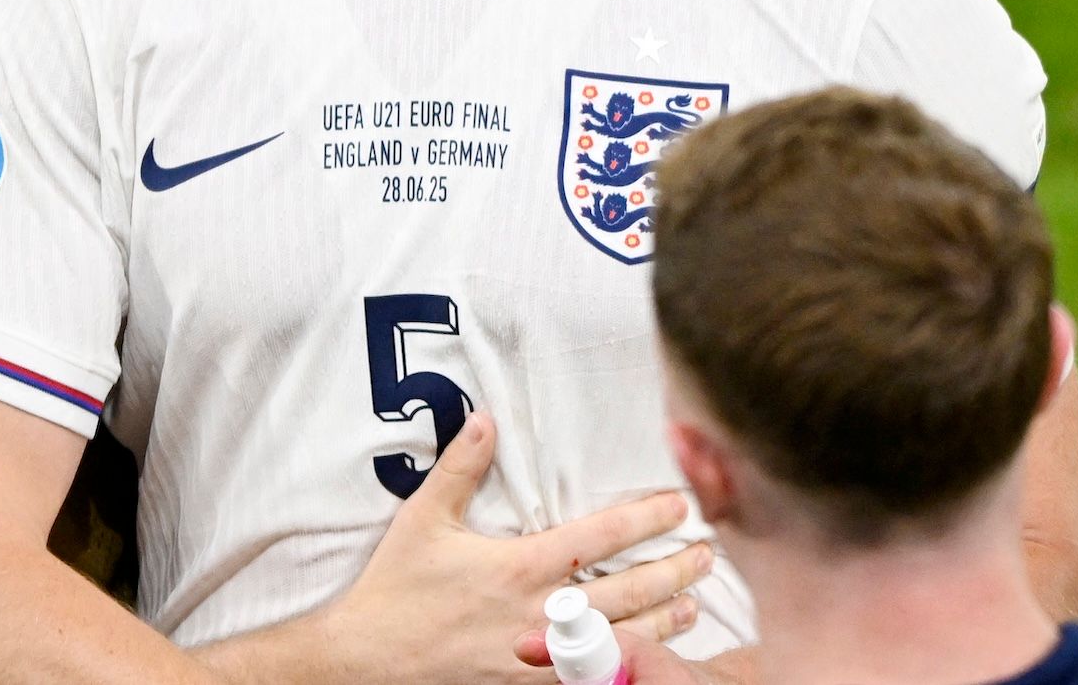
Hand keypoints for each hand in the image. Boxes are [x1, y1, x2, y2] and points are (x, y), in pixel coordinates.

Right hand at [311, 413, 710, 684]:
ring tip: (694, 603)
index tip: (679, 505)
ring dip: (664, 618)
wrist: (371, 661)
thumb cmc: (396, 589)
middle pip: (629, 590)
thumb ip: (461, 467)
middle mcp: (541, 611)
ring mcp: (540, 653)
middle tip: (707, 553)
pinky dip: (627, 660)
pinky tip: (646, 653)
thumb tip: (486, 417)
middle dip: (674, 571)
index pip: (602, 538)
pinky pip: (592, 673)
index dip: (647, 518)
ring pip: (621, 636)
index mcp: (522, 566)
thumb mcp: (423, 519)